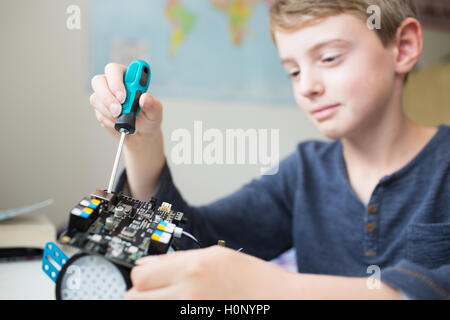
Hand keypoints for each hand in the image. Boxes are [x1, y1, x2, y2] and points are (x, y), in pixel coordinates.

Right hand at [89, 62, 162, 144]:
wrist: (141, 133)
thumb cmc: (148, 118)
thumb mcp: (155, 112)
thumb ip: (152, 104)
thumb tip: (145, 98)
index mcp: (128, 76)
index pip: (115, 70)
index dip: (115, 81)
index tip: (123, 96)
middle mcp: (112, 82)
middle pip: (99, 81)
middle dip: (107, 97)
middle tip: (118, 110)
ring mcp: (103, 94)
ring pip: (96, 98)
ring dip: (108, 111)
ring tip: (122, 119)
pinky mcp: (99, 108)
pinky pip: (98, 113)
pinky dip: (108, 120)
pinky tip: (118, 123)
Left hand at [124, 245, 298, 299]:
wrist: (278, 300)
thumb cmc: (253, 278)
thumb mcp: (216, 256)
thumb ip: (178, 260)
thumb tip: (148, 264)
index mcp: (193, 269)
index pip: (141, 274)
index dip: (141, 274)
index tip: (147, 276)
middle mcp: (188, 294)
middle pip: (135, 297)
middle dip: (141, 293)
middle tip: (155, 292)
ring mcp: (191, 314)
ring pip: (146, 311)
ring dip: (152, 305)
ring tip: (169, 300)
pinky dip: (168, 313)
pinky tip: (183, 308)